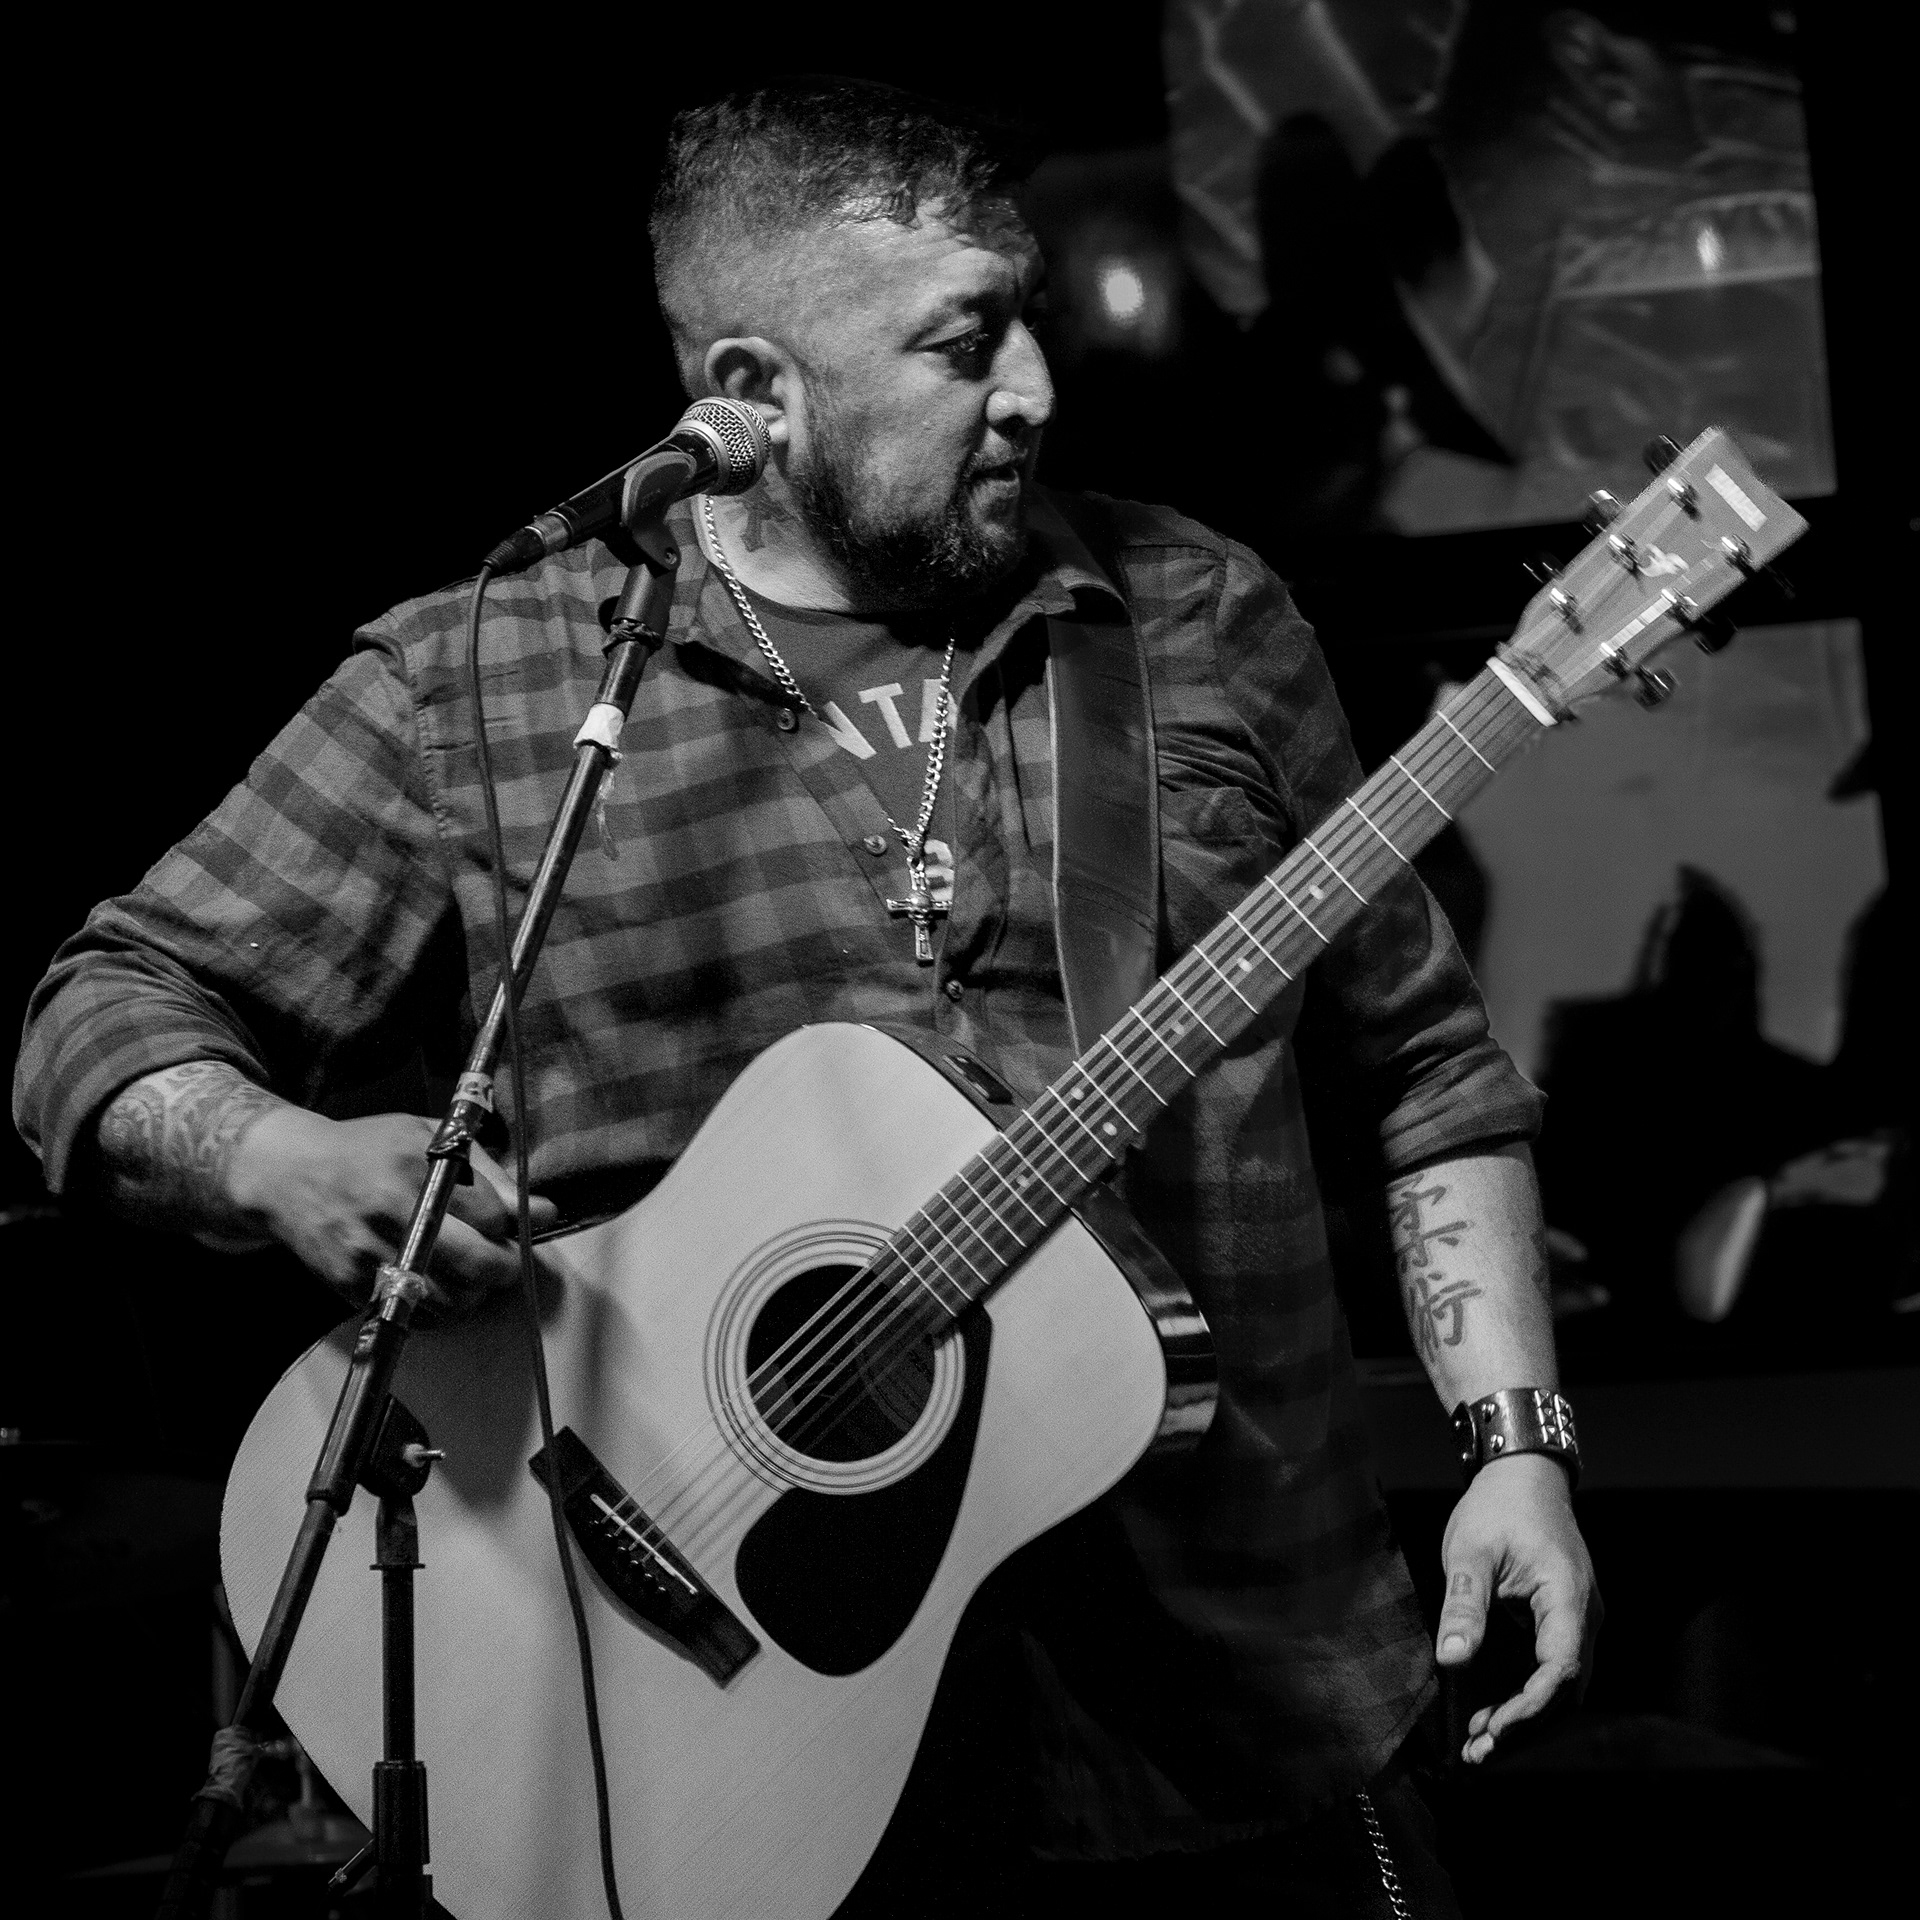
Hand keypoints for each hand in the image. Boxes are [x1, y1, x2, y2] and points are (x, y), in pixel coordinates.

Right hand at [226, 1107, 558, 1312]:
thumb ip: (489, 1175)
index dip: (509, 1226)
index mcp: (418, 1170)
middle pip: (478, 1264)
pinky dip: (434, 1308)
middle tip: (505, 1263)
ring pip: (451, 1300)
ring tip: (469, 1273)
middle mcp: (393, 1215)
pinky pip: (413, 1314)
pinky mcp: (352, 1286)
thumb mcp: (430, 1139)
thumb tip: (544, 1210)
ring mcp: (370, 1255)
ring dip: (472, 1294)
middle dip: (505, 1268)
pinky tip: (434, 1283)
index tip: (509, 1226)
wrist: (288, 1174)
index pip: (492, 1217)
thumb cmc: (369, 1150)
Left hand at [1436, 1453, 1600, 1762]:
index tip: (1493, 1731)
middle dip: (1524, 1725)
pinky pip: (1552, 1669)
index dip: (1529, 1707)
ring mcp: (1578, 1620)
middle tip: (1477, 1753)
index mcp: (1568, 1597)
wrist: (1523, 1474)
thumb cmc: (1498, 1507)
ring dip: (1525, 1716)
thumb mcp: (1470, 1551)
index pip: (1561, 1668)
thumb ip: (1464, 1606)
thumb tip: (1451, 1661)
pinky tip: (1490, 1714)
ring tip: (1478, 1744)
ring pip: (1561, 1686)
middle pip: (1566, 1689)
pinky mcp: (1563, 1621)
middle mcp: (1585, 1616)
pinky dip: (1526, 1696)